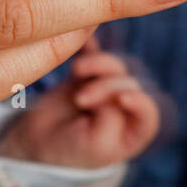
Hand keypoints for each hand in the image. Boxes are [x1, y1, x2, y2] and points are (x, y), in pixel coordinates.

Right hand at [0, 34, 161, 167]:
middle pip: (129, 84)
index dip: (140, 102)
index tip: (122, 98)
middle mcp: (127, 106)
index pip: (148, 112)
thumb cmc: (72, 150)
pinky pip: (93, 53)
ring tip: (77, 69)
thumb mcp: (97, 144)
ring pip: (114, 66)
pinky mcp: (88, 73)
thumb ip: (112, 117)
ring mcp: (107, 87)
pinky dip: (90, 45)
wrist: (37, 142)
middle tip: (80, 99)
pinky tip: (86, 36)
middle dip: (106, 88)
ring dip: (99, 63)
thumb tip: (109, 86)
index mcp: (136, 130)